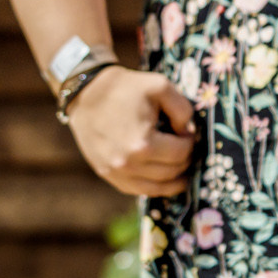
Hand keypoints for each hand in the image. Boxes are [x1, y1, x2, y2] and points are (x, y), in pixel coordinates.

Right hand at [67, 67, 196, 197]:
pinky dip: (154, 187)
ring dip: (174, 178)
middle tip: (186, 147)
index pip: (181, 153)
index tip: (187, 132)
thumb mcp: (162, 88)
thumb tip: (189, 132)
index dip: (190, 142)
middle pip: (171, 172)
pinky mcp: (106, 174)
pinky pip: (137, 190)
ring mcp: (115, 172)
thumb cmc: (126, 88)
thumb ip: (183, 110)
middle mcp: (128, 164)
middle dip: (184, 159)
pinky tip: (165, 179)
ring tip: (182, 166)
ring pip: (156, 187)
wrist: (87, 94)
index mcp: (143, 144)